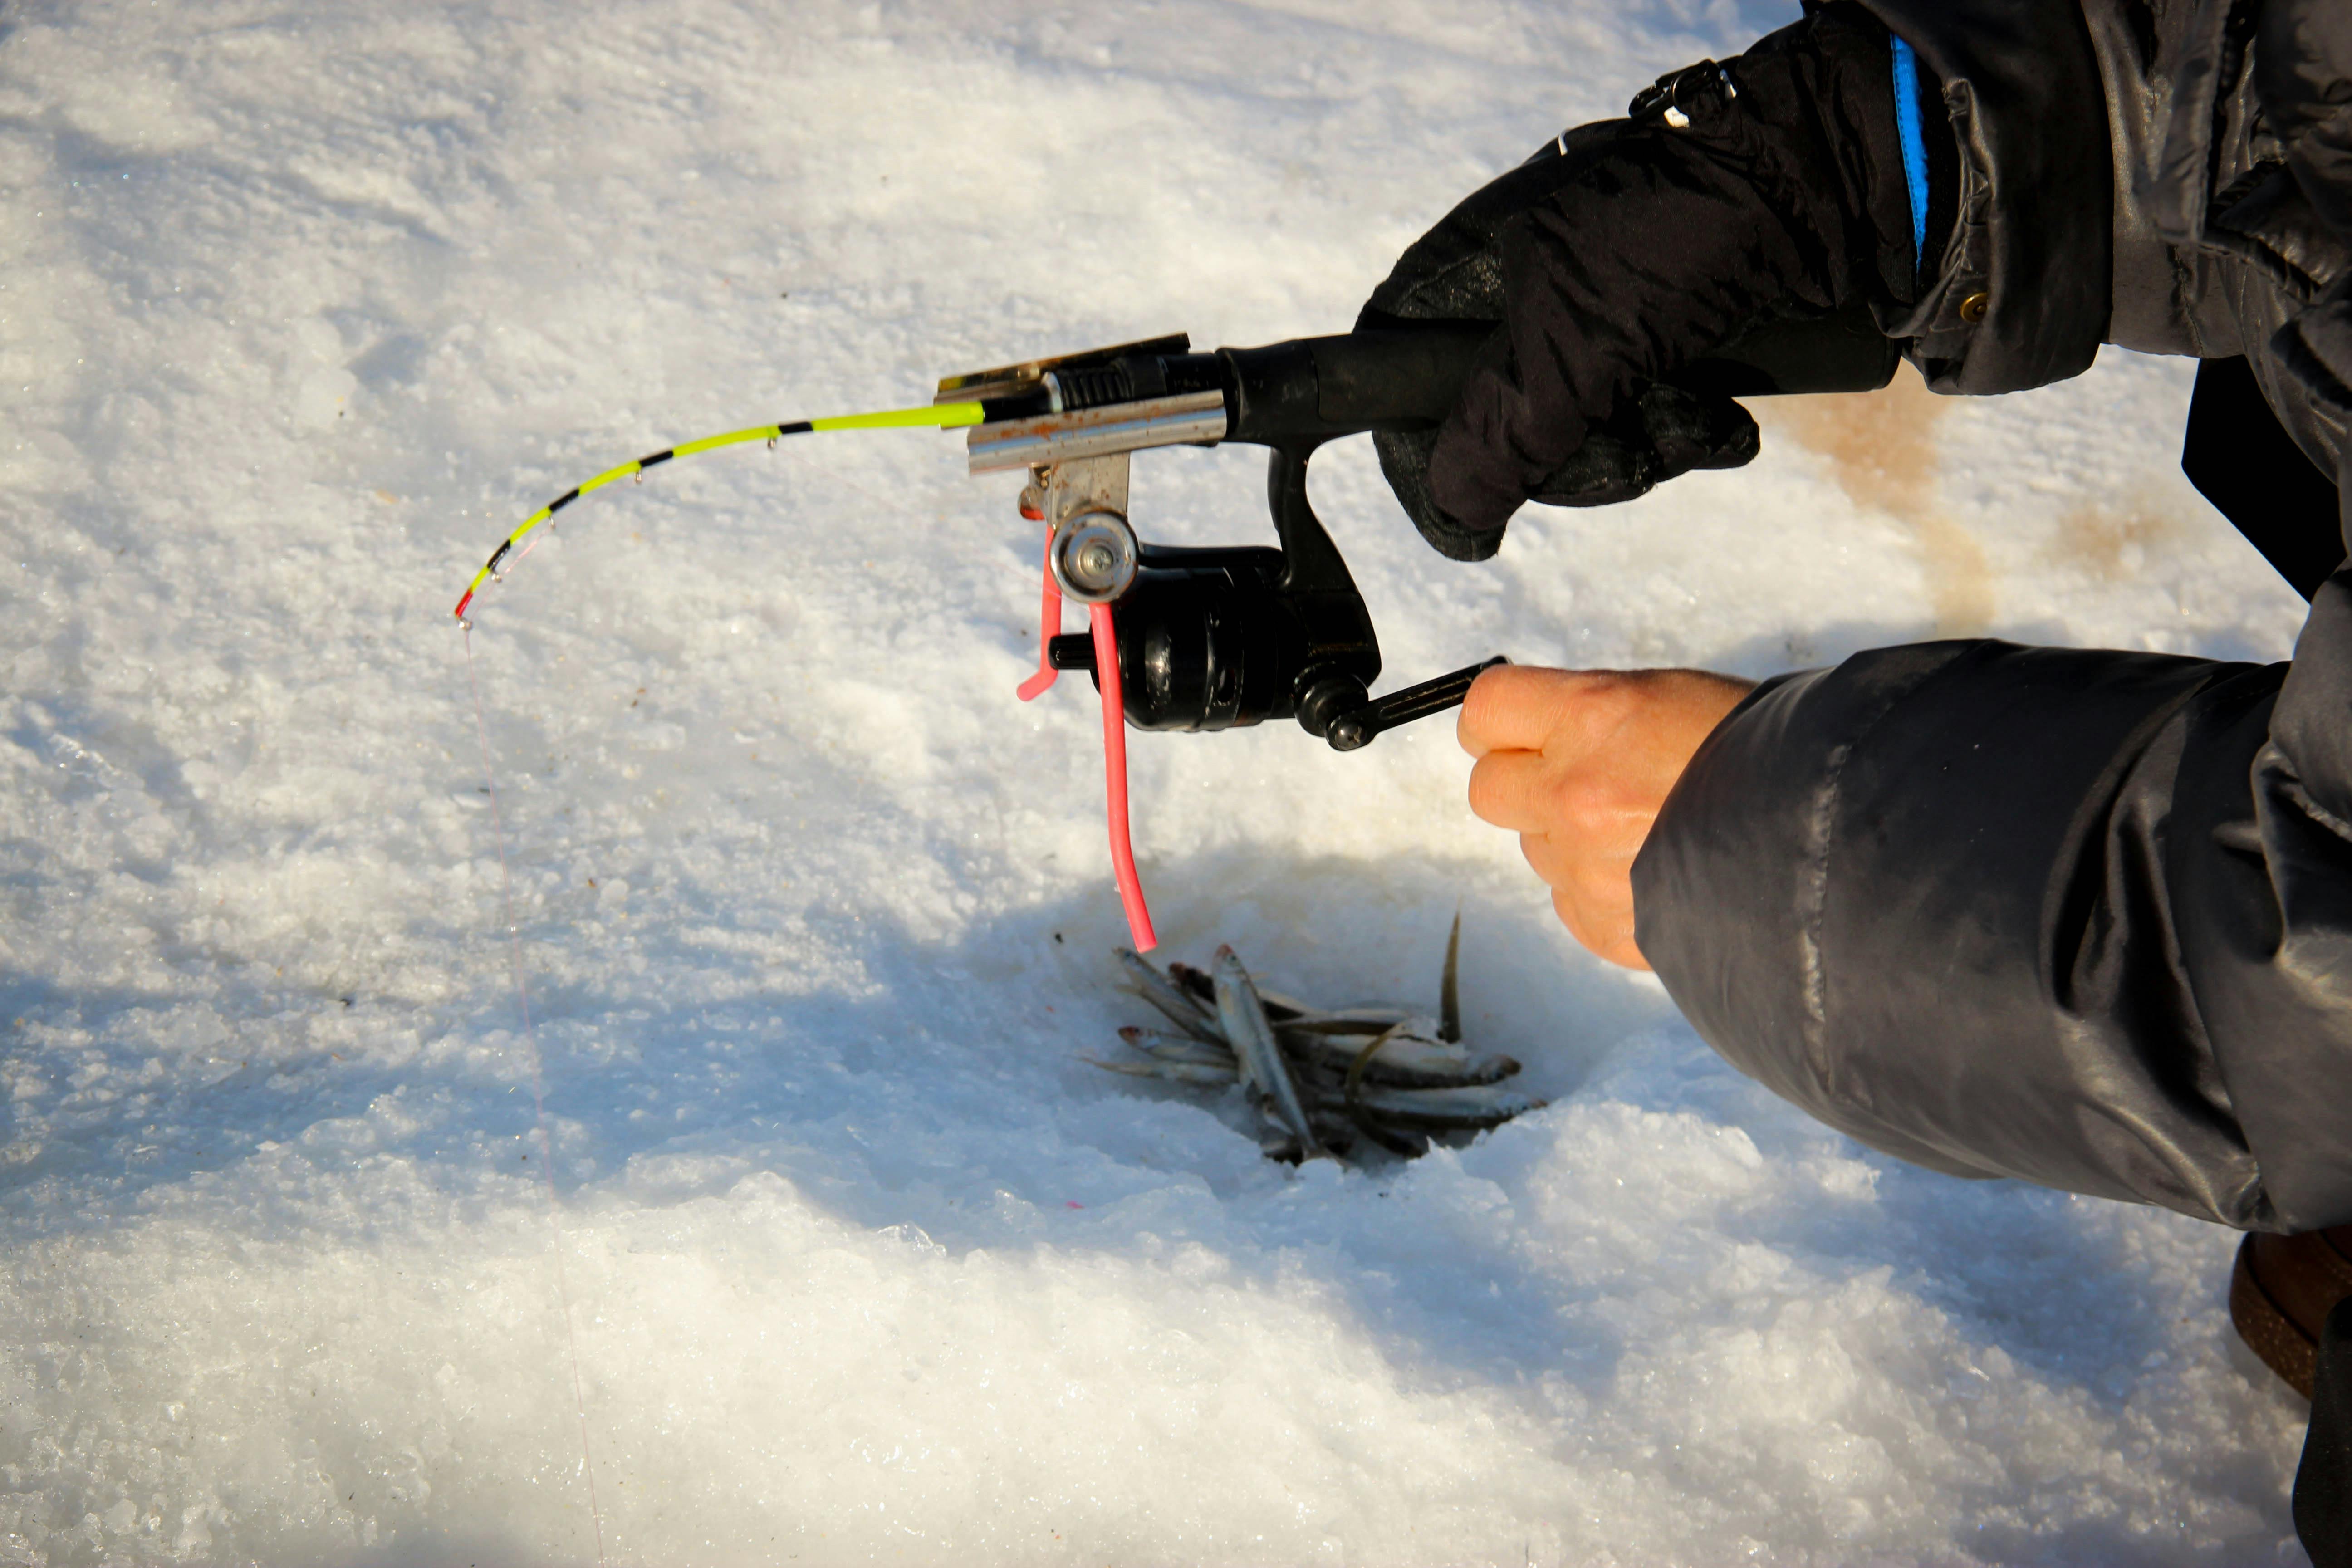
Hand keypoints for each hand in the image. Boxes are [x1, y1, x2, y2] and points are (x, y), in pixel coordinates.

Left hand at [1459, 664, 1754, 968]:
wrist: (1836, 842)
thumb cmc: (1767, 752)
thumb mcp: (1677, 698)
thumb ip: (1597, 717)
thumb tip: (1544, 735)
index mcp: (1592, 717)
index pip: (1486, 710)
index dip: (1499, 722)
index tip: (1517, 729)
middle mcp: (1574, 792)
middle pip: (1488, 788)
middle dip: (1524, 782)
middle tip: (1581, 780)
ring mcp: (1585, 867)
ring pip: (1536, 849)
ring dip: (1571, 840)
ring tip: (1648, 830)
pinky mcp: (1607, 926)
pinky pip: (1571, 904)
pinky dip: (1601, 892)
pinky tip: (1660, 873)